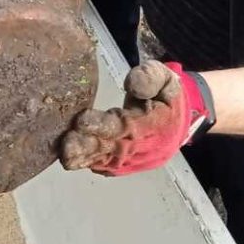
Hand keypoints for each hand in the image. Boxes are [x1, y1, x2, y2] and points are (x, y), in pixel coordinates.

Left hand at [59, 61, 214, 175]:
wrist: (180, 124)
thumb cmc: (166, 97)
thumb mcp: (168, 78)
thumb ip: (152, 76)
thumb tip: (133, 84)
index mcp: (153, 124)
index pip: (125, 126)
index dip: (103, 125)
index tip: (81, 119)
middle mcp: (142, 146)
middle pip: (112, 148)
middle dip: (88, 147)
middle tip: (66, 143)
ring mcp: (133, 158)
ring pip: (106, 160)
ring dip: (84, 159)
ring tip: (64, 154)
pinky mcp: (125, 164)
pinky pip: (106, 166)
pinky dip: (89, 164)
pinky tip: (71, 160)